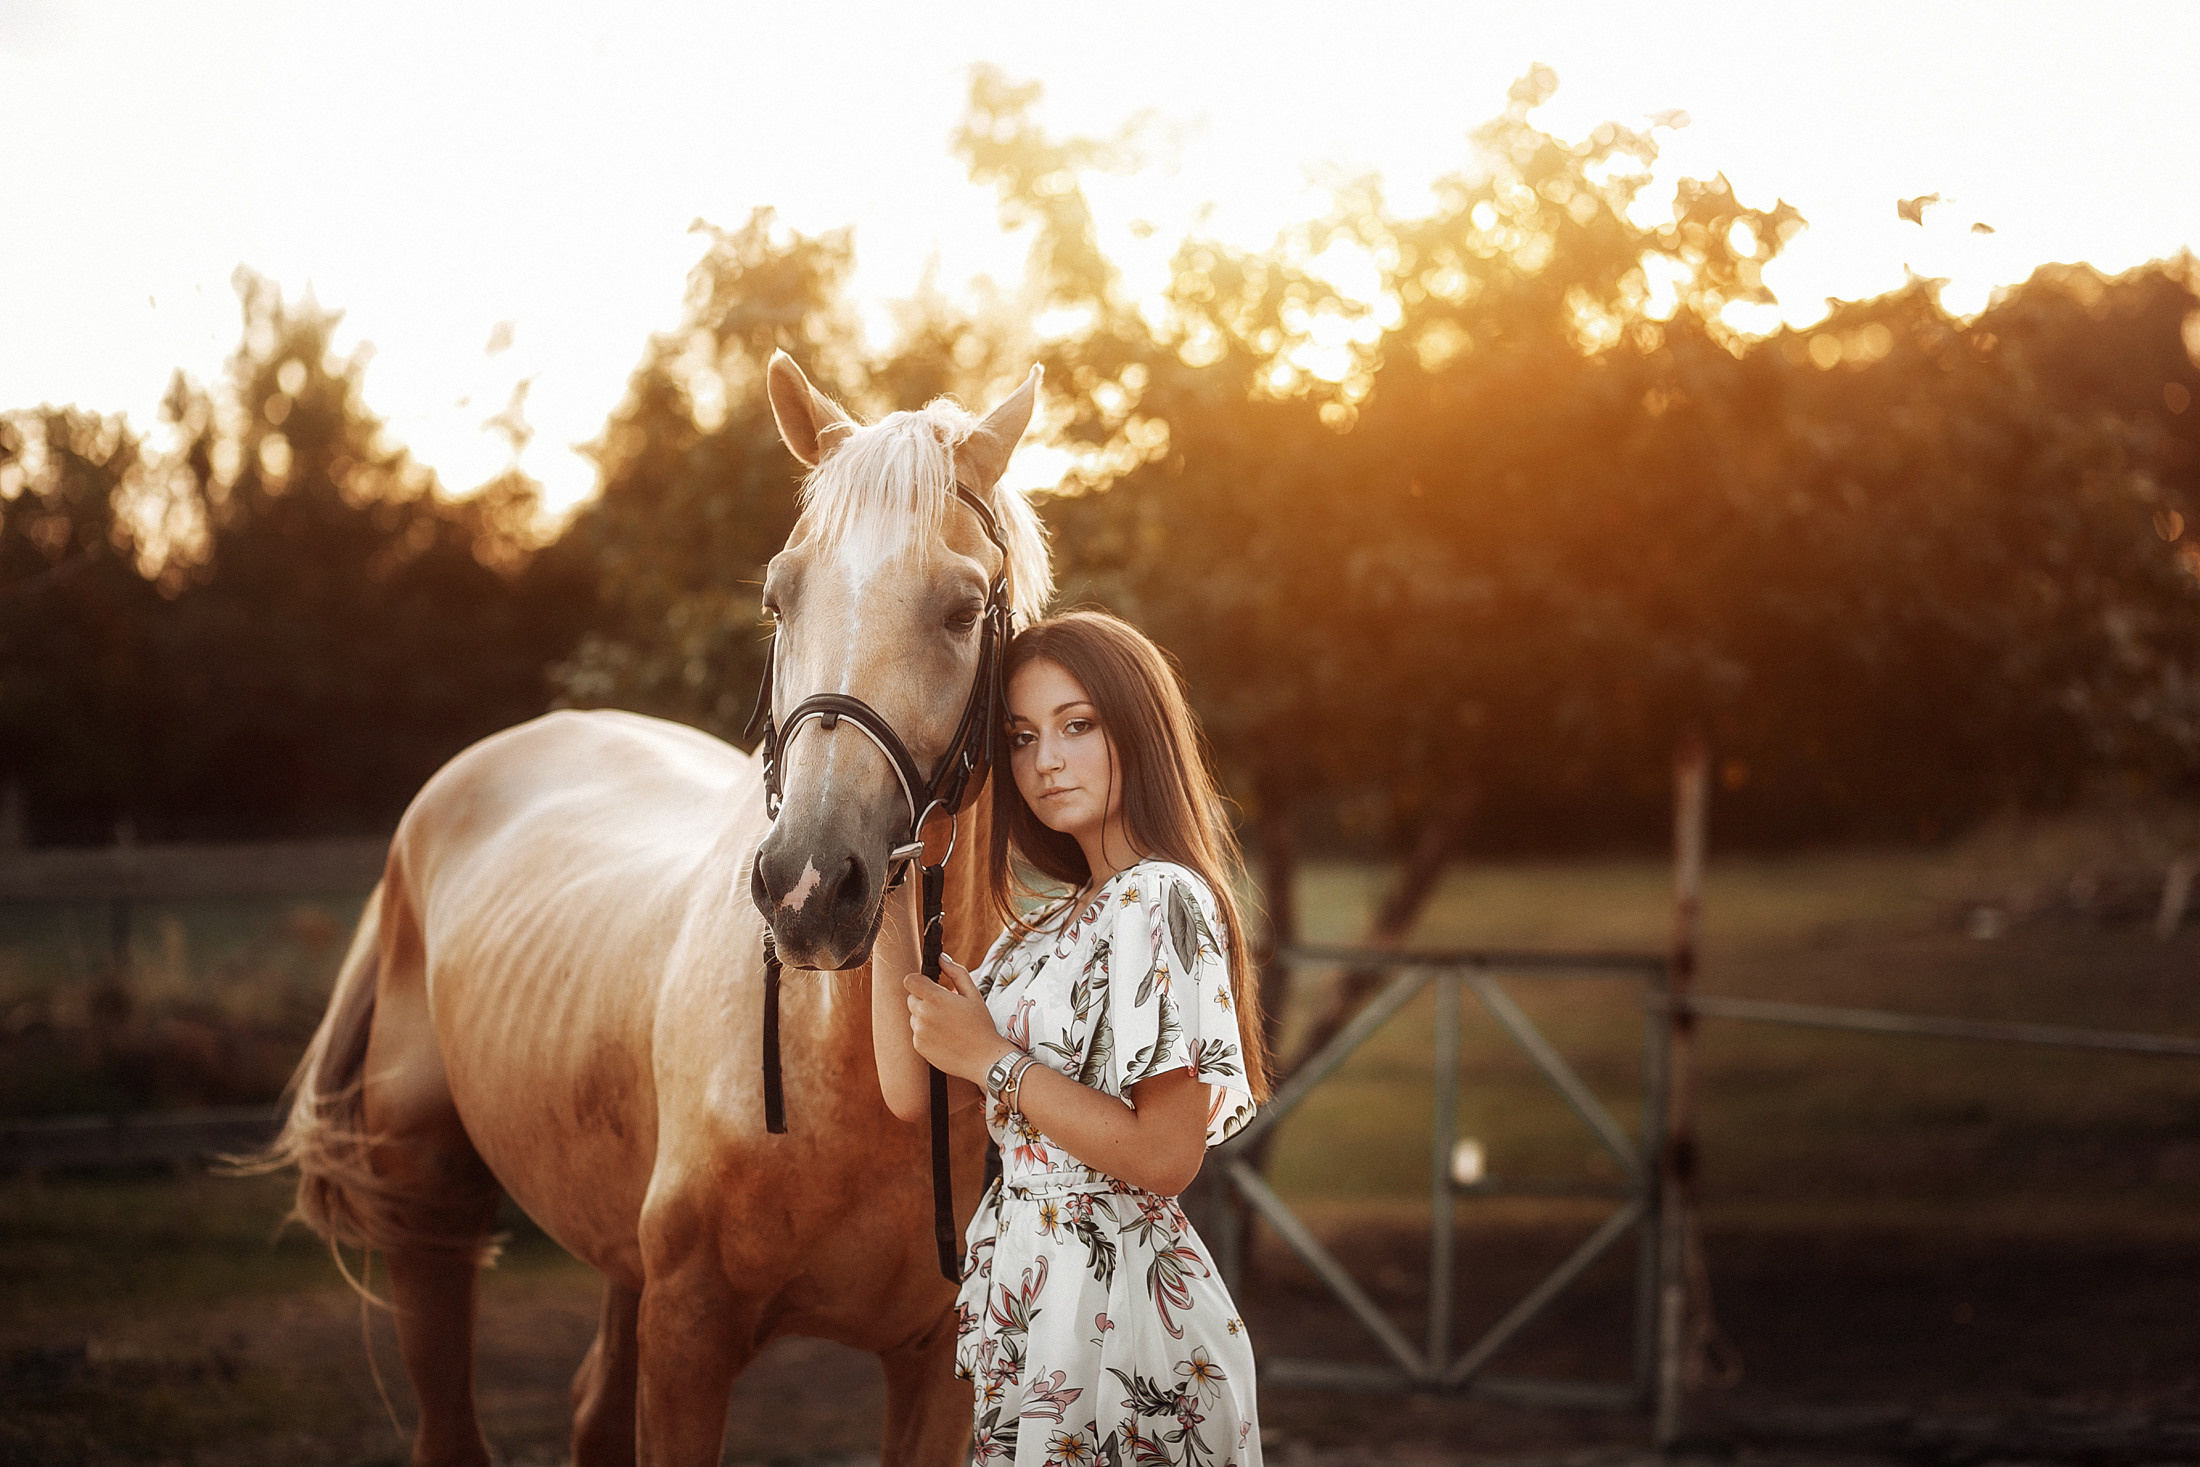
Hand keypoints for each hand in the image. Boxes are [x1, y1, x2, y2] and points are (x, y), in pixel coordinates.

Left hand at [904, 954, 1014, 1085]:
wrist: (983, 1058)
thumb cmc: (981, 1024)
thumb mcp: (973, 994)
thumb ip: (956, 972)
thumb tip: (941, 957)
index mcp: (935, 998)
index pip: (909, 980)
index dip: (918, 981)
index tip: (928, 986)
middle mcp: (923, 1015)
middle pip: (911, 998)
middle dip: (924, 1000)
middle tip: (945, 1008)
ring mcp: (919, 1032)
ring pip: (914, 1016)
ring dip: (924, 1017)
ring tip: (947, 1025)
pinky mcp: (918, 1046)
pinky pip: (916, 1033)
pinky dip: (926, 1033)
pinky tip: (944, 1037)